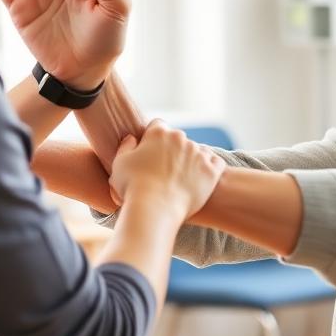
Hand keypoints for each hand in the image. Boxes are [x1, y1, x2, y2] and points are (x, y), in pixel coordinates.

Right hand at [109, 121, 225, 218]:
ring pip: (197, 150)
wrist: (155, 209)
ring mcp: (198, 154)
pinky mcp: (211, 171)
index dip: (153, 139)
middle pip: (178, 138)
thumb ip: (126, 146)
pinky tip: (200, 178)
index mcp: (159, 133)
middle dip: (173, 149)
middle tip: (165, 169)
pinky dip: (210, 168)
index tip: (150, 152)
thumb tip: (132, 138)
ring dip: (191, 159)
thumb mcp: (120, 163)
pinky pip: (216, 162)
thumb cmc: (133, 188)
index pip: (158, 126)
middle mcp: (181, 139)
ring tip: (182, 177)